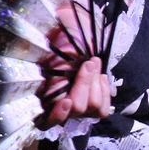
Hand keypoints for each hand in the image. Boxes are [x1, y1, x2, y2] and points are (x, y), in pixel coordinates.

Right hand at [38, 5, 110, 126]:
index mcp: (43, 96)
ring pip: (92, 107)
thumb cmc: (61, 39)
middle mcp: (59, 107)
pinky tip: (101, 77)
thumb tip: (52, 28)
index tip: (65, 100)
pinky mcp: (95, 108)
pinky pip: (104, 109)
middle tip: (89, 62)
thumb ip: (48, 38)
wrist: (77, 38)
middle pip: (76, 107)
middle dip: (85, 83)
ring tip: (94, 64)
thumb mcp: (51, 37)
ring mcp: (78, 109)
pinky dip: (105, 91)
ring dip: (95, 84)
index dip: (57, 115)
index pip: (45, 121)